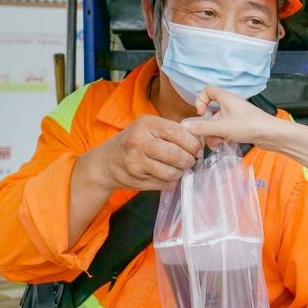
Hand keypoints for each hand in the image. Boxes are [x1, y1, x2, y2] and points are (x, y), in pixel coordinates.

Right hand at [86, 115, 200, 190]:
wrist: (107, 161)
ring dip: (180, 172)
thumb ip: (172, 130)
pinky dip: (170, 181)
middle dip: (189, 160)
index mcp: (146, 124)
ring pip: (172, 172)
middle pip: (176, 155)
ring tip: (178, 167)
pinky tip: (166, 174)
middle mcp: (139, 142)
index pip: (178, 133)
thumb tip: (199, 140)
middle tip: (190, 160)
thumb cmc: (134, 141)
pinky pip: (164, 184)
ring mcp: (136, 163)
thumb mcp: (149, 127)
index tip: (196, 148)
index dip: (193, 143)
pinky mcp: (136, 180)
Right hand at [182, 86, 284, 150]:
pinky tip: (221, 145)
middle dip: (206, 126)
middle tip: (206, 137)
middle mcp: (230, 105)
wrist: (272, 136)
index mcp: (226, 98)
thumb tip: (183, 127)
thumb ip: (202, 128)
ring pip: (217, 124)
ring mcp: (235, 117)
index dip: (200, 100)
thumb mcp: (222, 127)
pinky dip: (221, 137)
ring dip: (213, 134)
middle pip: (211, 112)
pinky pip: (224, 130)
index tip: (200, 113)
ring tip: (215, 144)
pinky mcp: (240, 127)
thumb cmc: (249, 126)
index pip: (208, 91)